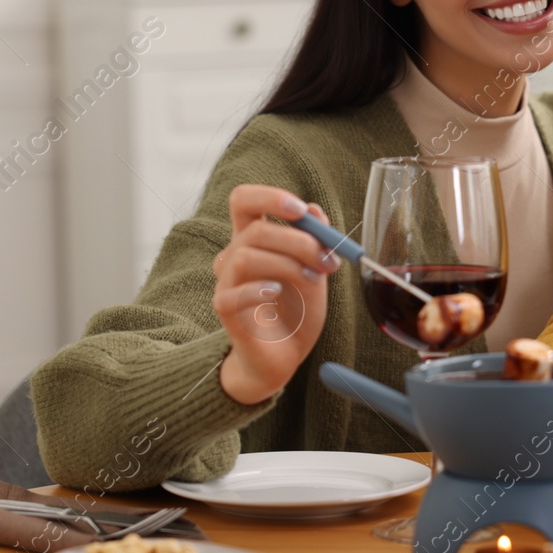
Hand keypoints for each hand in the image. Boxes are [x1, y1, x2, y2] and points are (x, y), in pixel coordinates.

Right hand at [214, 186, 342, 405]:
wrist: (285, 355)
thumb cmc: (297, 309)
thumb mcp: (315, 270)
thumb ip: (315, 241)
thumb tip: (314, 210)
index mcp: (254, 239)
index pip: (244, 201)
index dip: (269, 197)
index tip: (300, 210)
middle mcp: (235, 255)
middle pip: (254, 230)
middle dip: (298, 241)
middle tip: (327, 260)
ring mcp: (227, 282)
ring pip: (246, 256)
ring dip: (287, 264)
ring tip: (314, 281)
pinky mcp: (224, 309)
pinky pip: (233, 293)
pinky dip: (258, 289)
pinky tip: (277, 293)